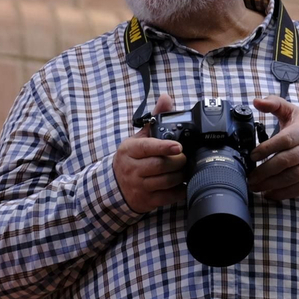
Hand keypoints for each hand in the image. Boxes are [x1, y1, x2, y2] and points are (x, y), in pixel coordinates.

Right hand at [113, 93, 186, 212]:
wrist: (114, 186)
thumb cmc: (131, 158)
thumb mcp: (138, 138)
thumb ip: (154, 118)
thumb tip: (166, 98)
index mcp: (130, 150)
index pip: (148, 147)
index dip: (164, 147)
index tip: (178, 146)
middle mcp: (132, 168)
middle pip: (160, 165)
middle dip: (178, 161)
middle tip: (184, 157)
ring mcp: (138, 186)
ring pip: (166, 181)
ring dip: (180, 175)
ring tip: (184, 169)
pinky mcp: (146, 201)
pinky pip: (168, 197)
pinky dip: (179, 191)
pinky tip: (183, 184)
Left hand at [248, 95, 298, 199]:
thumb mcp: (294, 113)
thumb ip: (275, 104)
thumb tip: (256, 101)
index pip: (285, 140)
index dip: (267, 148)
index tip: (252, 155)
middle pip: (286, 161)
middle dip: (265, 170)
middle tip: (249, 176)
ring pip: (290, 177)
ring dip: (270, 184)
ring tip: (254, 186)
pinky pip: (297, 189)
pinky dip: (282, 194)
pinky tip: (268, 194)